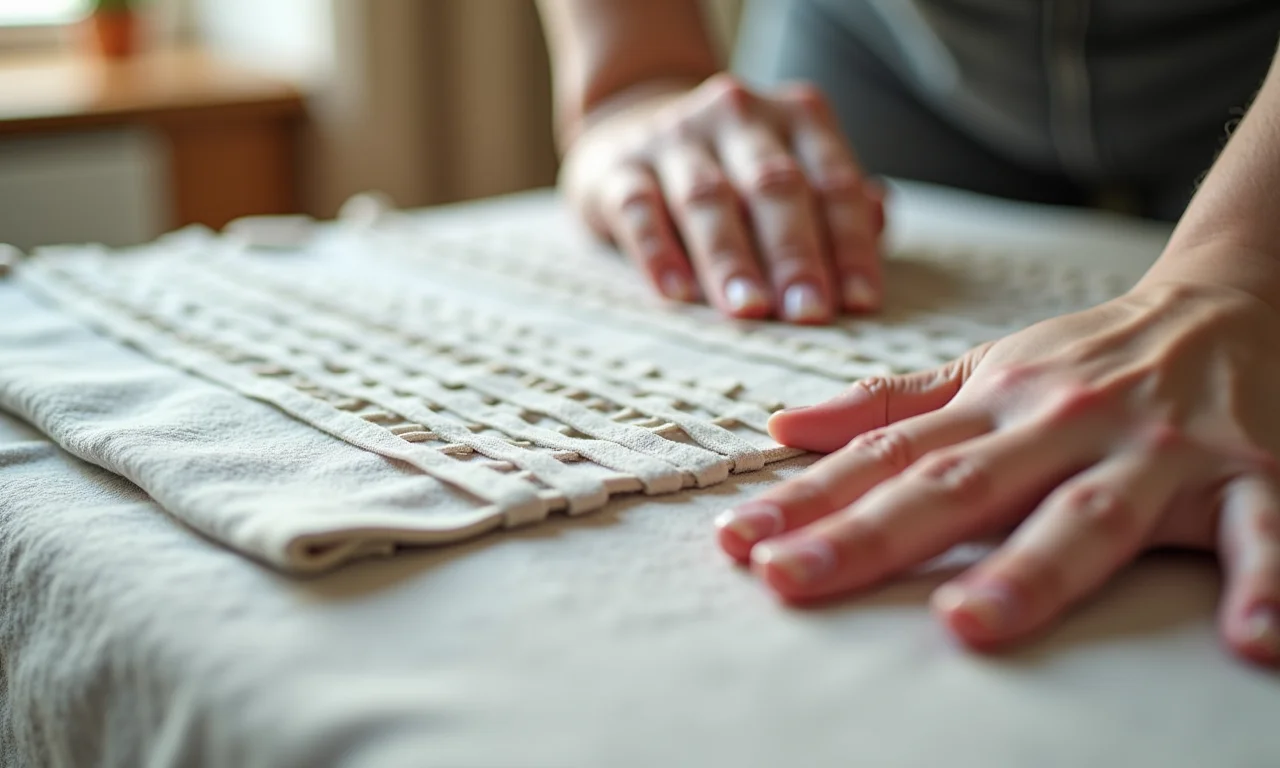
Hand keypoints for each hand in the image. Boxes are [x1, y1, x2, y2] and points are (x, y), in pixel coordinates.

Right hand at [559, 74, 884, 322]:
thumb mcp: (795, 170)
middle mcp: (738, 117)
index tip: (859, 303)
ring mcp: (674, 138)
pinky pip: (638, 210)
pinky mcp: (619, 169)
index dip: (849, 244)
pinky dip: (658, 252)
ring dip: (731, 258)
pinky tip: (676, 295)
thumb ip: (838, 202)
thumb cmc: (738, 170)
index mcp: (797, 117)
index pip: (832, 182)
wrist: (635, 121)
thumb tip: (878, 219)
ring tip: (749, 310)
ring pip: (707, 198)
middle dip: (794, 253)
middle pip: (772, 186)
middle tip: (809, 312)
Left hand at [715, 280, 1279, 665]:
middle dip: (873, 535)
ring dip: (1031, 568)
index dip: (810, 500)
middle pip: (959, 488)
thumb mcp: (985, 368)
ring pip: (1086, 513)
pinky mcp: (1254, 476)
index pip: (887, 458)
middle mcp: (1063, 425)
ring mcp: (1156, 453)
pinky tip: (1251, 640)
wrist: (1230, 304)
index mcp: (996, 406)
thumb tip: (782, 427)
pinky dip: (1267, 582)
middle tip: (793, 580)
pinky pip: (1262, 534)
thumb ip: (889, 405)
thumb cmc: (1092, 357)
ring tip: (970, 623)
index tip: (740, 545)